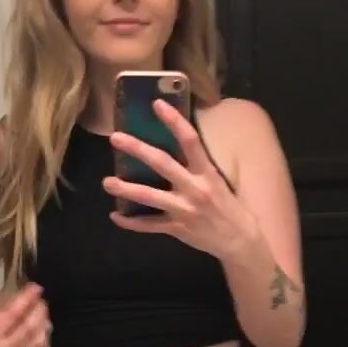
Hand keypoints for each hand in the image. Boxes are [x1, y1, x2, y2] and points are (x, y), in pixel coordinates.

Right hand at [0, 283, 50, 346]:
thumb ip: (4, 308)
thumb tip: (23, 293)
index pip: (13, 314)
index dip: (27, 299)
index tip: (36, 288)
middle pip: (29, 326)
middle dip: (39, 310)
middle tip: (41, 300)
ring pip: (38, 340)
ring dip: (43, 323)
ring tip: (43, 314)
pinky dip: (43, 337)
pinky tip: (42, 329)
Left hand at [103, 98, 257, 260]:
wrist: (240, 241)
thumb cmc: (229, 207)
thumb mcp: (219, 182)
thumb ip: (197, 167)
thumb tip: (176, 146)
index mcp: (207, 173)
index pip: (191, 141)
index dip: (174, 121)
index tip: (157, 104)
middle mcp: (194, 189)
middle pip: (162, 164)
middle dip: (138, 149)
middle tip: (115, 138)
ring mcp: (184, 210)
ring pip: (149, 197)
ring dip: (126, 189)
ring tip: (107, 182)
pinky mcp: (177, 228)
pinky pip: (149, 225)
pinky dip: (131, 222)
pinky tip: (115, 216)